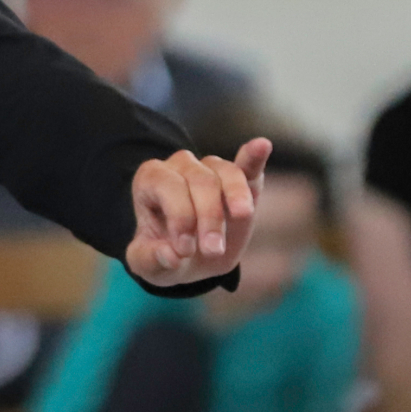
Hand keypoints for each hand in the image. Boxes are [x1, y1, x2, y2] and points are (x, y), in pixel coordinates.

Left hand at [126, 137, 270, 288]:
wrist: (191, 258)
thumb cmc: (165, 255)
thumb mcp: (148, 265)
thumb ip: (151, 261)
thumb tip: (170, 256)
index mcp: (150, 181)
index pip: (169, 186)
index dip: (180, 216)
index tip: (184, 250)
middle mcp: (180, 167)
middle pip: (201, 180)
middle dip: (209, 217)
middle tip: (213, 250)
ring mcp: (210, 169)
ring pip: (226, 172)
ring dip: (236, 196)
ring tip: (242, 217)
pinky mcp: (240, 180)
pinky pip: (248, 165)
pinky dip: (255, 157)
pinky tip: (262, 146)